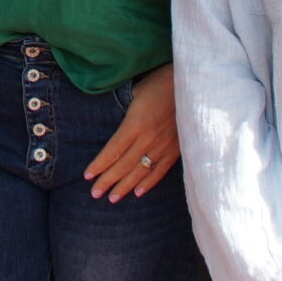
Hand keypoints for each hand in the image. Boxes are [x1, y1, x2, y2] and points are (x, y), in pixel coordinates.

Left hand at [84, 64, 177, 201]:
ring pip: (140, 171)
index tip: (87, 176)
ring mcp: (163, 146)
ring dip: (125, 186)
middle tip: (95, 194)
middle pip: (123, 165)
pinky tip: (138, 192)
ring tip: (112, 198)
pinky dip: (149, 182)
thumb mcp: (137, 91)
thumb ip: (127, 111)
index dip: (99, 165)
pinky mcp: (177, 149)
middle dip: (107, 180)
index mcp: (135, 124)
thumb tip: (116, 123)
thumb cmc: (162, 82)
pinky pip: (160, 170)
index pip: (113, 151)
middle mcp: (148, 139)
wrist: (194, 85)